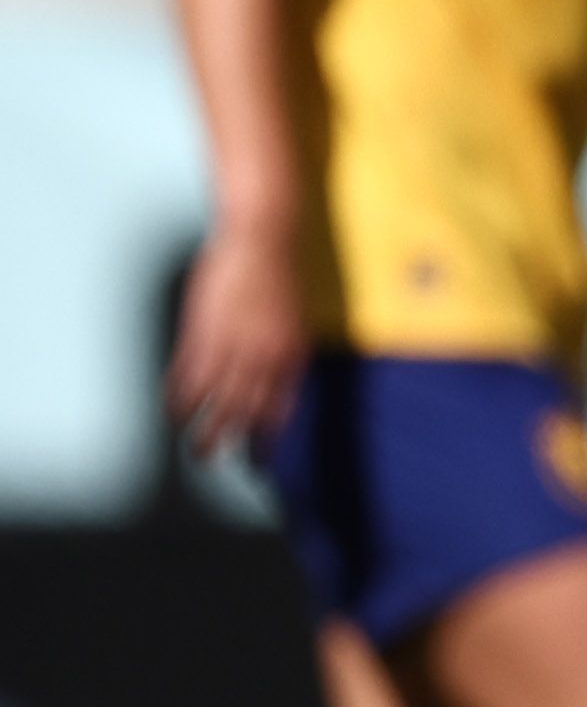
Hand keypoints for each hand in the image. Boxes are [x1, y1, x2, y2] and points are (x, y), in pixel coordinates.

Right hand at [165, 220, 305, 456]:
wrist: (262, 243)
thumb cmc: (280, 281)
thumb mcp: (293, 325)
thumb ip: (282, 355)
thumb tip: (269, 384)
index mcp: (291, 358)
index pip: (279, 411)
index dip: (266, 440)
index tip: (259, 463)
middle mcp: (264, 358)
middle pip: (243, 412)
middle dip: (228, 442)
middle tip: (213, 461)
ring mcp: (232, 346)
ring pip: (213, 400)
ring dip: (200, 427)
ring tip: (192, 449)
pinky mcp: (203, 332)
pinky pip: (188, 374)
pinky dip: (179, 396)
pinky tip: (172, 410)